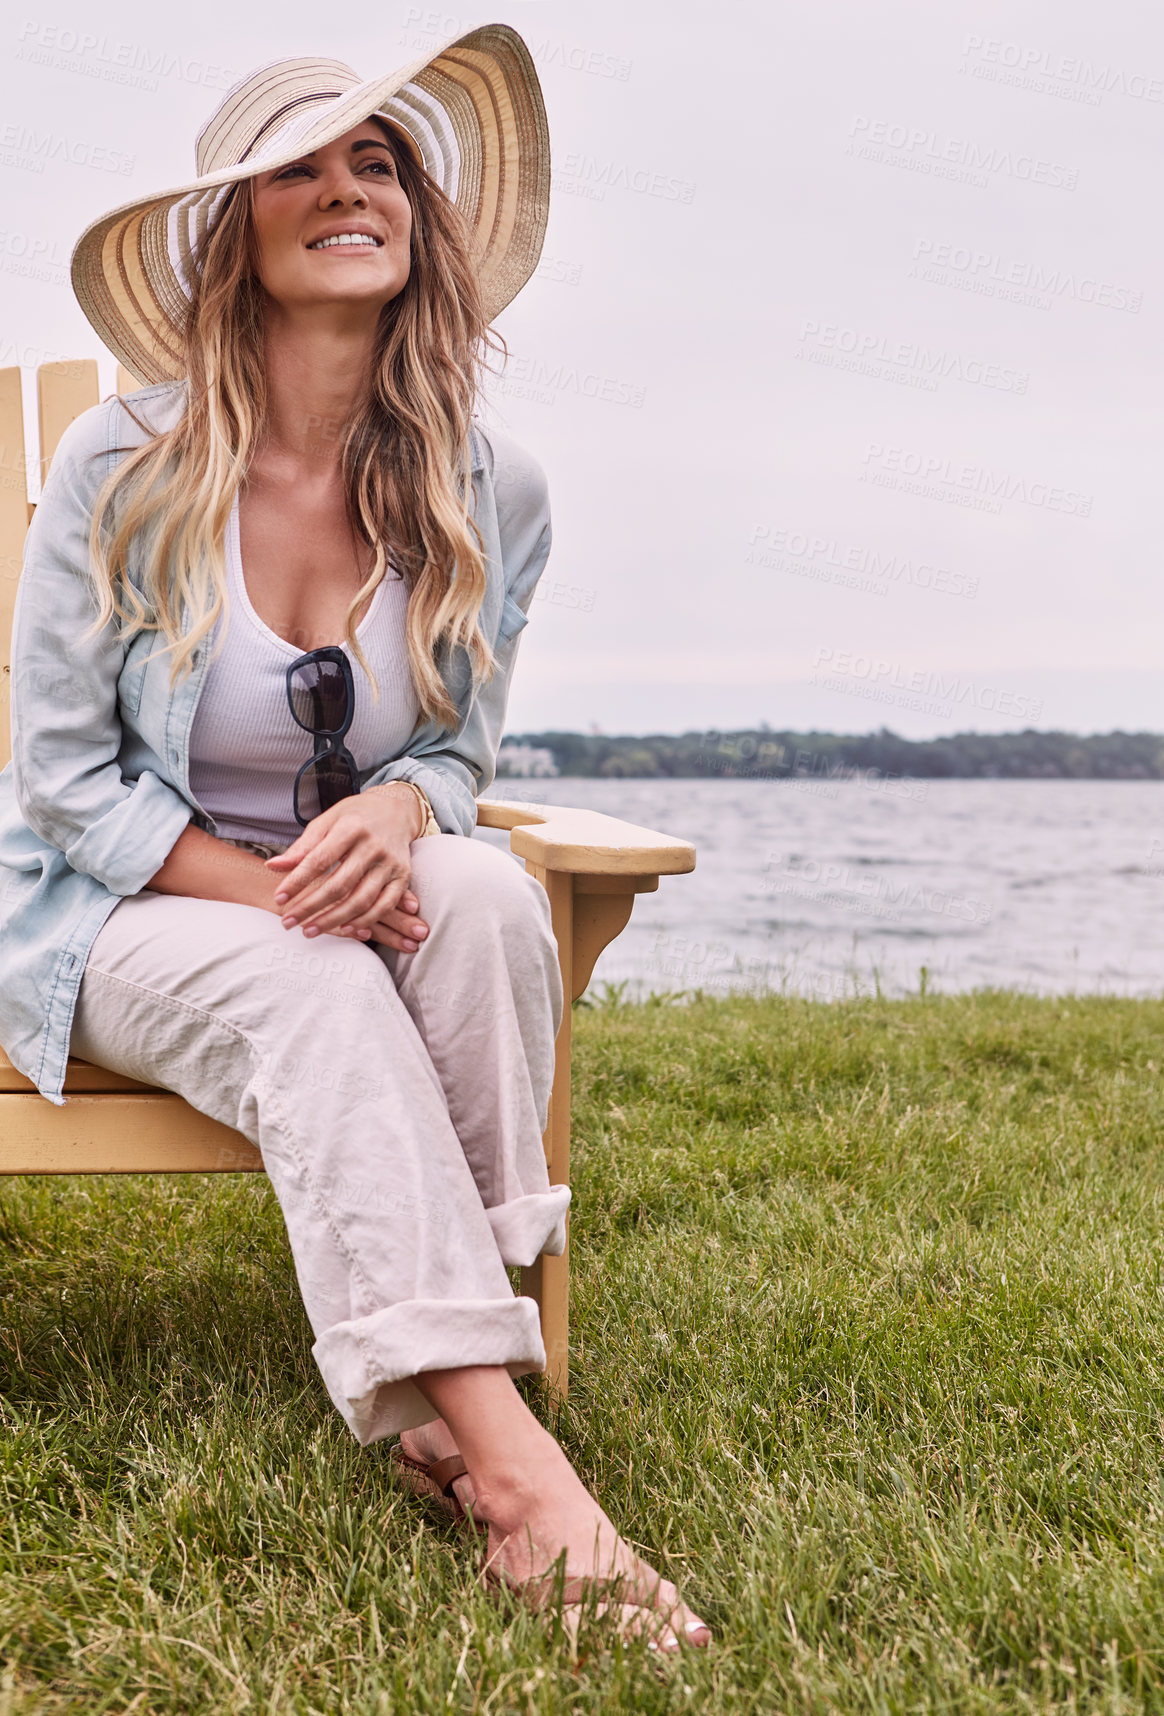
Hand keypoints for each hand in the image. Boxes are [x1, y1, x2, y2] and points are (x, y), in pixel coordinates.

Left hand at [263, 784, 430, 951]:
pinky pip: (384, 906)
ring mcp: (390, 863)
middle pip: (339, 886)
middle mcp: (373, 846)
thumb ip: (302, 847)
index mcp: (351, 828)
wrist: (396, 809)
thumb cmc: (355, 817)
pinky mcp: (403, 877)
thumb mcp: (326, 822)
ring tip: (310, 930)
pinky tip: (345, 929)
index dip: (297, 882)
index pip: (319, 860)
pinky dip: (365, 921)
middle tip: (289, 922)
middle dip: (311, 907)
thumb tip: (272, 867)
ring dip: (333, 920)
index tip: (279, 898)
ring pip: (361, 900)